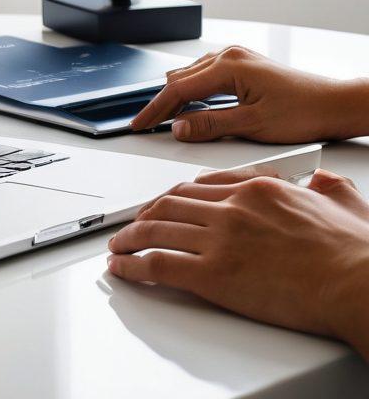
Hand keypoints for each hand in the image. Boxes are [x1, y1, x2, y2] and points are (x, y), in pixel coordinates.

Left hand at [107, 168, 368, 357]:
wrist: (358, 283)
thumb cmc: (355, 253)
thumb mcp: (343, 202)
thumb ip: (327, 188)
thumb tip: (324, 181)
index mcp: (257, 189)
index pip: (202, 184)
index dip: (175, 194)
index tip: (165, 202)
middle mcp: (232, 208)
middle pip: (172, 203)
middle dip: (146, 212)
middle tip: (133, 222)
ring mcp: (220, 239)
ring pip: (158, 229)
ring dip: (131, 237)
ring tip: (118, 245)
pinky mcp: (214, 274)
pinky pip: (159, 264)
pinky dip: (133, 265)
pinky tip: (122, 267)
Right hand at [130, 45, 368, 142]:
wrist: (334, 104)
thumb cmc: (304, 112)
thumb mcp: (253, 125)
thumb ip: (211, 125)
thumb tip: (180, 128)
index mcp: (228, 66)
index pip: (178, 89)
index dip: (155, 109)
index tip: (140, 123)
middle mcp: (229, 56)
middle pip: (180, 80)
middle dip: (163, 103)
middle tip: (149, 125)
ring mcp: (236, 58)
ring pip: (191, 76)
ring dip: (179, 97)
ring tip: (168, 119)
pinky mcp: (242, 65)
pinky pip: (206, 75)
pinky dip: (194, 92)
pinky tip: (193, 106)